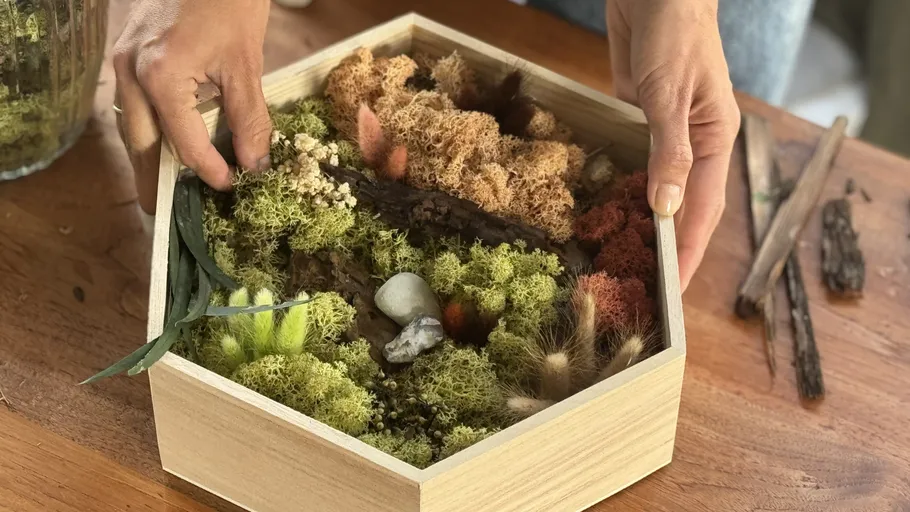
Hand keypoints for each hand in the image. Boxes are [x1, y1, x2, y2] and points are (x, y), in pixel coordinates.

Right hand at [113, 0, 272, 214]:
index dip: (208, 171)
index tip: (229, 187)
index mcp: (159, 76)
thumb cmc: (229, 1)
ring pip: (129, 125)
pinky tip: (163, 144)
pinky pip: (132, 104)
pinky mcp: (126, 53)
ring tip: (163, 187)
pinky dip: (147, 129)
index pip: (182, 143)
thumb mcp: (246, 64)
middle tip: (165, 213)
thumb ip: (249, 119)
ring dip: (146, 157)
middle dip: (153, 180)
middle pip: (139, 143)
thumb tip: (255, 164)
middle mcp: (130, 72)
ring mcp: (122, 62)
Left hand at [606, 0, 740, 291]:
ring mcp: (665, 132)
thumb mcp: (672, 94)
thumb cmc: (676, 33)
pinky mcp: (639, 118)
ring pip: (656, 187)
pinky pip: (633, 163)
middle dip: (664, 243)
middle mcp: (693, 142)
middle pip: (681, 205)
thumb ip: (669, 150)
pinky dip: (623, 187)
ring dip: (641, 220)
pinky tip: (608, 209)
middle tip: (640, 282)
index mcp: (715, 139)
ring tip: (621, 257)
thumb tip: (665, 207)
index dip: (686, 249)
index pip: (702, 209)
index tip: (670, 287)